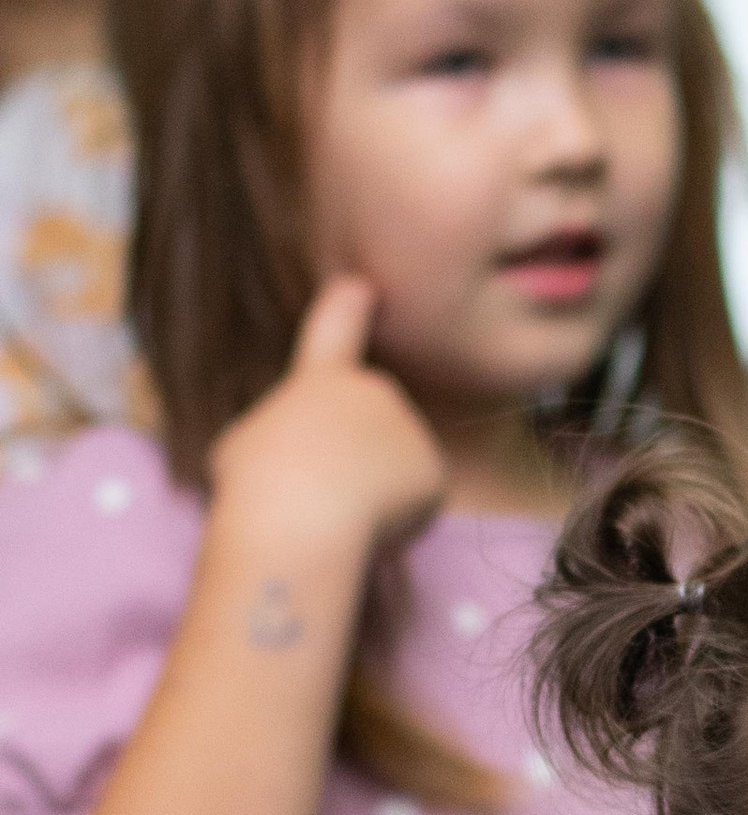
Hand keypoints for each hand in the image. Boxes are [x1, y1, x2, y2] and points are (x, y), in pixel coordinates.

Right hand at [206, 278, 448, 564]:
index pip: (336, 331)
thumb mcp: (246, 449)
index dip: (347, 307)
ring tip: (335, 510)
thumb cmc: (256, 487)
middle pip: (370, 429)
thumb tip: (306, 465)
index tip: (362, 287)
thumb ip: (283, 441)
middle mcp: (374, 391)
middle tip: (319, 491)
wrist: (297, 517)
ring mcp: (410, 428)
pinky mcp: (435, 472)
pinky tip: (368, 527)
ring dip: (371, 494)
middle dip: (354, 459)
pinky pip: (413, 505)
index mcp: (320, 381)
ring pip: (393, 471)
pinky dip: (393, 523)